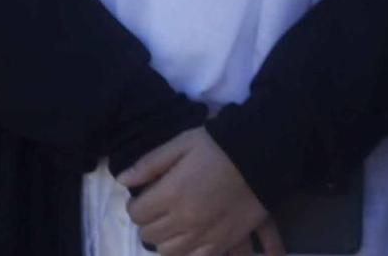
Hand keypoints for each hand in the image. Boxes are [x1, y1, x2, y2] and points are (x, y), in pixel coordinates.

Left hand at [123, 127, 267, 255]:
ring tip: (175, 223)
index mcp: (171, 193)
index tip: (148, 195)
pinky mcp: (223, 241)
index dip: (138, 204)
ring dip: (166, 238)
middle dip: (149, 221)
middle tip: (161, 207)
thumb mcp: (183, 143)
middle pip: (149, 234)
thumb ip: (150, 163)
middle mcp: (184, 219)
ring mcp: (204, 234)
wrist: (265, 153)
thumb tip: (122, 180)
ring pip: (167, 250)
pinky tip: (191, 236)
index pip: (136, 214)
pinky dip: (187, 250)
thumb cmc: (221, 144)